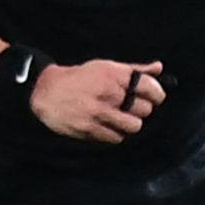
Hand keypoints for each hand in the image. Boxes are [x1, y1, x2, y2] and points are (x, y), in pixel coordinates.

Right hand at [32, 59, 163, 143]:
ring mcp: (98, 112)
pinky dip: (115, 134)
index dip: (157, 94)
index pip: (150, 87)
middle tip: (130, 108)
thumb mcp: (105, 67)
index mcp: (114, 74)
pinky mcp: (89, 128)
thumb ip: (134, 69)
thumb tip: (159, 68)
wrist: (45, 91)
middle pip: (145, 109)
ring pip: (133, 126)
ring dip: (129, 124)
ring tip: (120, 119)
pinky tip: (106, 126)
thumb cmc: (79, 78)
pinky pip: (116, 137)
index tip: (153, 98)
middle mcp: (108, 92)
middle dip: (141, 110)